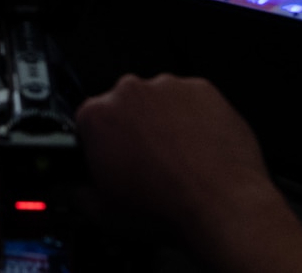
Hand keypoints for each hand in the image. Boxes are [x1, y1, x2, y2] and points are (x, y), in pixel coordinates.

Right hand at [77, 75, 301, 272]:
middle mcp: (130, 92)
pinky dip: (193, 119)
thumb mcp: (103, 214)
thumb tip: (79, 188)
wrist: (222, 208)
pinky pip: (191, 101)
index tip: (111, 159)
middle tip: (146, 163)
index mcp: (98, 116)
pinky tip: (198, 149)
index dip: (99, 145)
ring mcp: (168, 87)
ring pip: (158, 101)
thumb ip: (80, 192)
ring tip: (177, 159)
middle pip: (123, 106)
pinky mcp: (202, 89)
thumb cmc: (168, 208)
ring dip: (162, 122)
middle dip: (131, 130)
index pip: (86, 121)